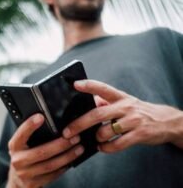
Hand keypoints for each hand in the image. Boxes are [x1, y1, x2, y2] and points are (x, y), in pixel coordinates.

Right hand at [7, 114, 83, 187]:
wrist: (17, 179)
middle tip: (74, 137)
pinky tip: (72, 160)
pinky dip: (64, 167)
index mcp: (14, 146)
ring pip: (50, 165)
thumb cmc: (24, 155)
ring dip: (67, 156)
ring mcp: (25, 174)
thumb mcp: (23, 144)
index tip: (41, 116)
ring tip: (79, 148)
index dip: (30, 125)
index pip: (21, 134)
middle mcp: (17, 160)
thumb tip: (51, 122)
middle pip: (41, 152)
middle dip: (61, 144)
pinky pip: (52, 175)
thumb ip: (32, 135)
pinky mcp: (33, 184)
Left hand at [62, 80, 182, 152]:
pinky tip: (102, 147)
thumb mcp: (124, 102)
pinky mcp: (139, 134)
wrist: (166, 121)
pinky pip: (116, 144)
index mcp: (120, 97)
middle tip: (67, 132)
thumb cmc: (138, 112)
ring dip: (96, 138)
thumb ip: (106, 102)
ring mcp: (133, 120)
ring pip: (106, 131)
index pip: (102, 88)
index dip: (88, 85)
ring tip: (94, 139)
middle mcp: (126, 106)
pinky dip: (105, 148)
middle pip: (97, 114)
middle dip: (79, 124)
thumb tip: (88, 103)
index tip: (75, 84)